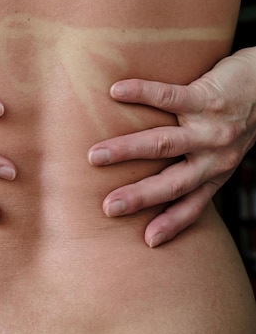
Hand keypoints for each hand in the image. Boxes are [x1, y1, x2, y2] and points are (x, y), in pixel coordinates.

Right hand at [88, 48, 255, 246]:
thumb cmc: (236, 118)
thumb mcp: (223, 153)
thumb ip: (196, 167)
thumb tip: (153, 182)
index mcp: (216, 173)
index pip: (193, 205)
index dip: (172, 224)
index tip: (147, 241)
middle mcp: (214, 156)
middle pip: (173, 182)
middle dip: (140, 196)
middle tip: (108, 207)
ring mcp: (210, 128)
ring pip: (165, 143)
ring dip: (128, 150)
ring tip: (95, 155)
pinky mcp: (207, 97)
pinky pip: (170, 96)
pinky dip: (141, 93)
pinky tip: (116, 91)